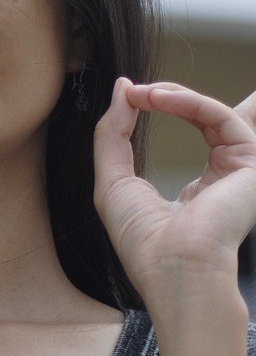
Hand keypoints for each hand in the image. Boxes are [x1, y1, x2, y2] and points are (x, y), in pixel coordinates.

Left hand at [93, 80, 255, 310]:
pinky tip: (159, 99)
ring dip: (177, 95)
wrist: (170, 267)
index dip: (166, 106)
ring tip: (143, 93)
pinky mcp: (251, 164)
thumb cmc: (143, 240)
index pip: (197, 131)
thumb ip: (114, 133)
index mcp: (203, 188)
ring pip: (218, 113)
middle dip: (177, 96)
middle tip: (138, 90)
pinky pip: (221, 117)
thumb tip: (122, 88)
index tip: (130, 94)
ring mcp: (242, 171)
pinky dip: (189, 102)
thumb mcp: (114, 179)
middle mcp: (227, 177)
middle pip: (217, 119)